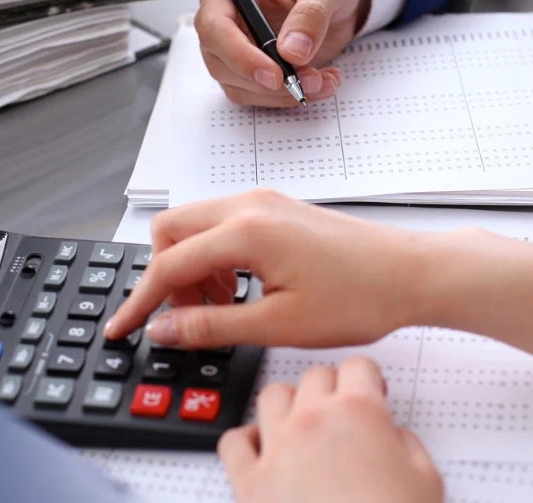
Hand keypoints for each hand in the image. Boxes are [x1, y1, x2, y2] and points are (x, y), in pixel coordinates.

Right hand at [104, 190, 431, 348]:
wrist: (410, 273)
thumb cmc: (360, 295)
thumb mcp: (279, 324)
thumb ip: (212, 326)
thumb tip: (165, 329)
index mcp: (247, 230)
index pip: (168, 263)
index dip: (141, 301)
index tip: (122, 328)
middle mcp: (251, 204)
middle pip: (172, 229)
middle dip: (164, 275)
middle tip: (181, 317)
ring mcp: (266, 201)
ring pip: (197, 225)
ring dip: (191, 266)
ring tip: (218, 308)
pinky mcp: (278, 209)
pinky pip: (224, 225)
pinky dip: (216, 256)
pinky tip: (239, 289)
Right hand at [195, 0, 369, 106]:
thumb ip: (311, 14)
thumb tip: (291, 51)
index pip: (214, 27)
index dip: (240, 55)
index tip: (275, 74)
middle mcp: (224, 22)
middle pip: (222, 64)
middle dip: (267, 82)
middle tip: (310, 81)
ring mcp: (235, 50)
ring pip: (240, 87)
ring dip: (282, 95)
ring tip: (322, 81)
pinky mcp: (252, 71)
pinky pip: (260, 96)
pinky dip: (289, 98)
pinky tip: (321, 83)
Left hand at [218, 358, 442, 502]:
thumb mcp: (427, 482)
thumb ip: (409, 446)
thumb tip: (394, 437)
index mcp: (358, 413)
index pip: (359, 366)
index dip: (368, 380)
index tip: (371, 393)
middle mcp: (312, 421)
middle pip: (315, 375)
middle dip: (331, 389)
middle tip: (343, 413)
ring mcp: (276, 449)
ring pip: (272, 396)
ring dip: (288, 405)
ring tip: (303, 426)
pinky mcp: (249, 483)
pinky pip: (233, 442)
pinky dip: (246, 441)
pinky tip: (264, 452)